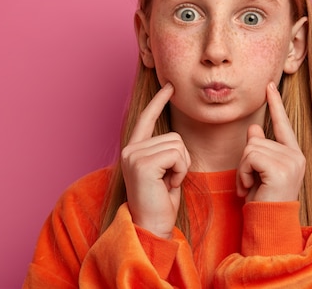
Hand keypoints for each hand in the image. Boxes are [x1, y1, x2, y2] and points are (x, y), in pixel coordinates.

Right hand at [120, 83, 190, 238]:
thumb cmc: (160, 202)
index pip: (147, 118)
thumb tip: (175, 138)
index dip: (159, 101)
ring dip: (181, 166)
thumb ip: (165, 152)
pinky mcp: (142, 163)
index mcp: (134, 150)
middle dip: (181, 159)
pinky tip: (168, 185)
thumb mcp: (164, 171)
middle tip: (169, 180)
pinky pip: (177, 155)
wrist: (151, 226)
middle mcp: (130, 149)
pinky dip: (180, 171)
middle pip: (174, 135)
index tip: (169, 86)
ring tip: (167, 183)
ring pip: (178, 144)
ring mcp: (134, 155)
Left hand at [236, 82, 305, 202]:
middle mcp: (296, 155)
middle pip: (256, 139)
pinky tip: (251, 187)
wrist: (268, 225)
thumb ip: (259, 148)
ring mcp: (291, 161)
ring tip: (251, 186)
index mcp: (293, 154)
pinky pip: (249, 156)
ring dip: (243, 169)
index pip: (282, 124)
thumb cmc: (263, 200)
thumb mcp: (259, 171)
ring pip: (250, 148)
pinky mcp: (281, 168)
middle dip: (245, 162)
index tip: (270, 85)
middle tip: (250, 183)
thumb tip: (253, 129)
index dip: (275, 104)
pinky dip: (243, 172)